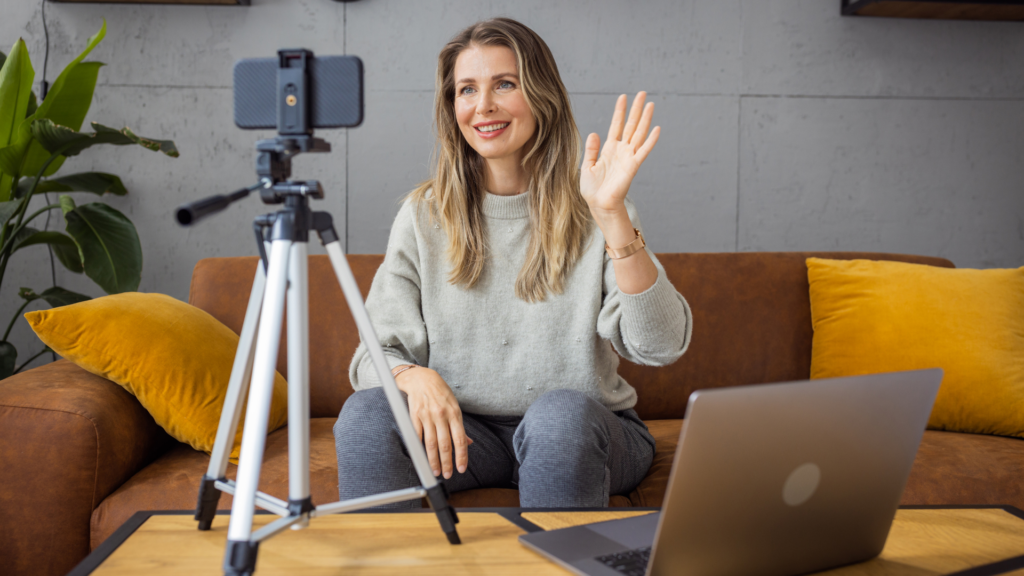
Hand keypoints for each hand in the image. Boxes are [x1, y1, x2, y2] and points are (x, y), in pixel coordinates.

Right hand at [394, 367, 472, 478]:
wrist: (421, 378)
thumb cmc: (440, 392)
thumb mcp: (455, 405)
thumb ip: (460, 426)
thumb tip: (468, 442)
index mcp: (454, 413)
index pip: (460, 439)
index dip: (461, 456)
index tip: (461, 468)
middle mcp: (441, 415)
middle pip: (445, 444)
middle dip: (447, 463)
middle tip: (447, 474)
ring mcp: (427, 416)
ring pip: (431, 444)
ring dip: (433, 460)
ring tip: (435, 471)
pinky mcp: (414, 416)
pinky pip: (418, 436)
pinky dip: (419, 449)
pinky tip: (422, 458)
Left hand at [580, 92, 659, 216]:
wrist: (598, 204)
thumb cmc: (593, 189)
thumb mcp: (587, 166)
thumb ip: (592, 149)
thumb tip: (594, 132)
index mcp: (609, 149)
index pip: (616, 125)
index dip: (620, 111)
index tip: (623, 96)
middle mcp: (621, 150)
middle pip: (631, 125)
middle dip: (636, 109)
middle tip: (642, 93)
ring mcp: (628, 157)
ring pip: (638, 133)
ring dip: (645, 119)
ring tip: (650, 104)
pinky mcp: (633, 166)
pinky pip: (643, 151)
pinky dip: (650, 140)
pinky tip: (657, 128)